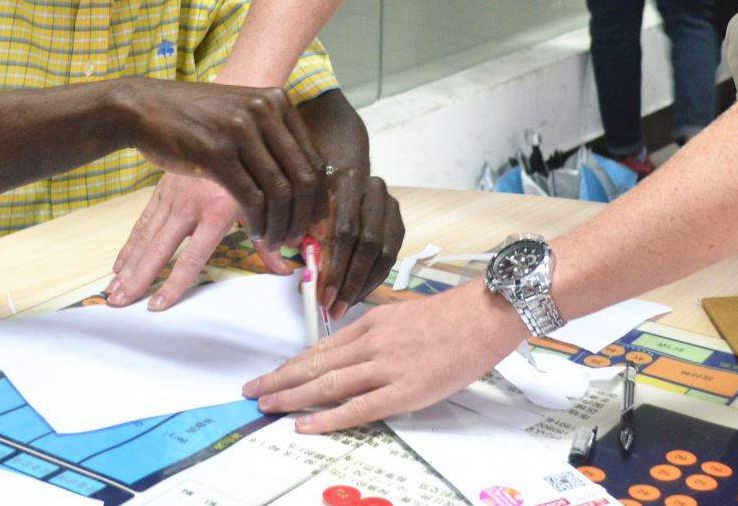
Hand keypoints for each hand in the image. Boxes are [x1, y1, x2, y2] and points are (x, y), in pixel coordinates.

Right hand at [106, 174, 293, 309]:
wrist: (230, 113)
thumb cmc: (254, 159)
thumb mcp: (264, 196)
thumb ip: (269, 237)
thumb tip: (287, 269)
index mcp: (218, 206)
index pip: (193, 255)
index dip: (175, 282)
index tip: (158, 305)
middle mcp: (191, 201)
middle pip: (160, 246)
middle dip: (139, 276)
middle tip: (119, 301)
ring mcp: (174, 194)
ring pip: (147, 234)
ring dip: (130, 264)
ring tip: (114, 291)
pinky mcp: (165, 187)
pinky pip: (144, 220)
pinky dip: (131, 244)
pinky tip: (119, 264)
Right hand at [113, 79, 327, 244]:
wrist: (144, 107)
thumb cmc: (193, 117)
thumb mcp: (238, 120)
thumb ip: (269, 147)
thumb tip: (297, 191)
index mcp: (276, 102)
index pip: (314, 158)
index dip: (318, 197)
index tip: (315, 222)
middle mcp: (264, 113)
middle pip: (303, 177)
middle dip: (303, 216)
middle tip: (298, 239)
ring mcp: (241, 130)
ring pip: (279, 191)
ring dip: (281, 224)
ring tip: (276, 242)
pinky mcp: (217, 153)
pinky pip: (251, 198)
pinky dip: (259, 222)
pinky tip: (257, 232)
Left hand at [243, 279, 523, 432]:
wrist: (486, 313)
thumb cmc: (454, 316)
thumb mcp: (406, 316)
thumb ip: (380, 333)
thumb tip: (358, 352)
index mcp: (373, 323)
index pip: (322, 348)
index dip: (293, 364)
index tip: (271, 374)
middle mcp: (372, 342)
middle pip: (316, 364)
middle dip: (280, 379)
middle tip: (251, 390)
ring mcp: (387, 366)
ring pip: (328, 383)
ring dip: (293, 396)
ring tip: (266, 405)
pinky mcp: (406, 389)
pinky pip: (359, 406)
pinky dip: (328, 417)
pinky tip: (306, 424)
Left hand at [315, 168, 403, 314]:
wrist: (342, 176)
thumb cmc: (317, 199)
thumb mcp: (306, 214)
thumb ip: (309, 243)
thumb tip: (309, 285)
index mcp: (348, 182)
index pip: (345, 231)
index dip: (335, 268)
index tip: (323, 297)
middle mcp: (374, 190)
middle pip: (368, 244)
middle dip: (350, 282)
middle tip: (334, 308)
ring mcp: (390, 205)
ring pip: (384, 253)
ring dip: (363, 285)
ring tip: (345, 306)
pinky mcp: (398, 222)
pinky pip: (391, 257)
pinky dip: (373, 280)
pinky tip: (357, 294)